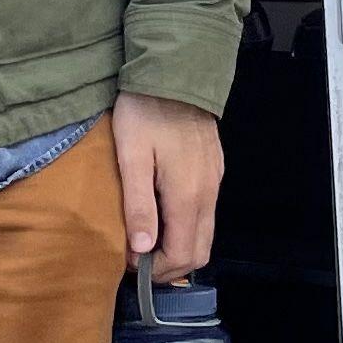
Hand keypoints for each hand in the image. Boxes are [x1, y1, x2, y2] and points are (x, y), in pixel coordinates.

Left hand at [112, 95, 225, 281]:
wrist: (176, 72)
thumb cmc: (146, 113)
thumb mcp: (132, 157)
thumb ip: (139, 204)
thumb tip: (141, 249)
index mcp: (187, 196)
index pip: (181, 255)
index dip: (155, 270)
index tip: (128, 264)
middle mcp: (208, 194)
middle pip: (199, 252)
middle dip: (170, 267)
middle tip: (137, 260)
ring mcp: (214, 182)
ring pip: (205, 234)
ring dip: (178, 247)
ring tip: (146, 240)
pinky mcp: (214, 170)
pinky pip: (206, 213)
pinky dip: (186, 227)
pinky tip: (162, 215)